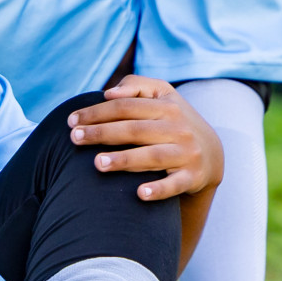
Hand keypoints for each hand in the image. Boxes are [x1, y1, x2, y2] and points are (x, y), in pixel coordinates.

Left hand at [66, 75, 222, 200]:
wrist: (211, 152)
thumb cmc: (172, 120)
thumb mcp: (162, 95)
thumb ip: (135, 86)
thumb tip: (108, 93)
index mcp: (166, 107)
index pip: (125, 107)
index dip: (97, 112)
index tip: (71, 122)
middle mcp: (177, 128)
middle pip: (134, 130)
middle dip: (102, 133)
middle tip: (75, 139)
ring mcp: (185, 153)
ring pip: (152, 157)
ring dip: (124, 160)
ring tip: (97, 163)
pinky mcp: (191, 177)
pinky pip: (174, 185)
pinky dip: (159, 190)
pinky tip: (139, 194)